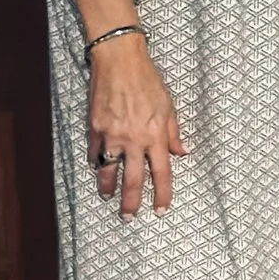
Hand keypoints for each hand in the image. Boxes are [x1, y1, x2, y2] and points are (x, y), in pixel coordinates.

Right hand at [87, 38, 186, 216]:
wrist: (119, 62)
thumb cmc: (148, 81)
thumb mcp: (169, 107)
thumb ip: (174, 133)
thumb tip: (183, 152)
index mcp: (155, 135)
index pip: (161, 172)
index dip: (162, 194)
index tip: (161, 209)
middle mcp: (133, 140)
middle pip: (132, 180)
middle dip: (131, 202)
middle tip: (129, 218)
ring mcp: (111, 136)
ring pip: (108, 171)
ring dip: (108, 188)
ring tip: (109, 198)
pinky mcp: (94, 128)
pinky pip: (95, 152)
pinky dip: (96, 162)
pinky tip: (97, 168)